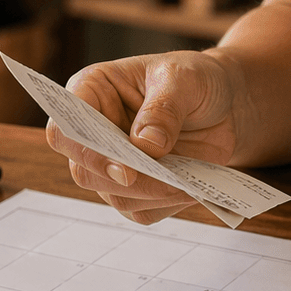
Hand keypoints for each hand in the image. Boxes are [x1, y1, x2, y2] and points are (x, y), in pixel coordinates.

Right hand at [46, 51, 239, 224]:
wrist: (224, 105)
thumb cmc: (194, 80)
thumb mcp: (184, 79)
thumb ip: (163, 108)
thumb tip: (146, 144)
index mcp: (92, 92)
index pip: (66, 126)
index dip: (85, 150)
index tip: (124, 167)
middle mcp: (96, 131)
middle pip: (84, 171)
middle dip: (124, 180)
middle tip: (164, 178)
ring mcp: (114, 164)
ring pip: (115, 196)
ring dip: (152, 193)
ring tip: (186, 179)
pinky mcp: (137, 189)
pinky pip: (142, 211)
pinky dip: (166, 204)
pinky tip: (189, 187)